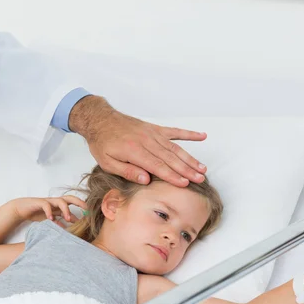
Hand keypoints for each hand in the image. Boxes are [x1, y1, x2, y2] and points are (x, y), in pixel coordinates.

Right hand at [11, 196, 86, 223]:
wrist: (22, 208)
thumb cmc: (37, 212)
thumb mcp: (51, 218)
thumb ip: (60, 221)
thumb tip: (70, 226)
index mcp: (59, 205)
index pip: (73, 203)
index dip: (82, 207)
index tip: (90, 214)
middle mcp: (55, 201)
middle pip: (70, 198)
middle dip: (79, 202)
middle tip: (86, 209)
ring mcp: (48, 201)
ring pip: (60, 201)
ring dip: (65, 210)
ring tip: (68, 219)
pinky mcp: (39, 202)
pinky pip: (46, 205)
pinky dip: (49, 212)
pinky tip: (51, 219)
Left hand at [69, 96, 206, 186]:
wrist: (100, 120)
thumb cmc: (102, 143)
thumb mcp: (107, 162)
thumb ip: (126, 171)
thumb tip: (146, 180)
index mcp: (134, 151)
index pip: (157, 166)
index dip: (172, 175)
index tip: (185, 183)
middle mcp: (146, 141)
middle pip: (170, 158)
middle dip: (187, 169)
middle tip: (200, 178)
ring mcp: (152, 133)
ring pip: (175, 147)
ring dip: (190, 158)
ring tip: (202, 168)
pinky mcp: (154, 128)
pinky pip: (174, 131)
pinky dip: (189, 133)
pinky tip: (202, 136)